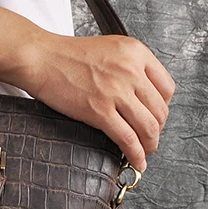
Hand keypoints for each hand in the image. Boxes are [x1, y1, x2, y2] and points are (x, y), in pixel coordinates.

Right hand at [19, 34, 175, 171]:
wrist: (40, 58)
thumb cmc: (66, 55)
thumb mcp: (109, 48)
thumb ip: (129, 66)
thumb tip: (141, 93)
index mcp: (135, 52)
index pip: (167, 87)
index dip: (163, 107)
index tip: (156, 116)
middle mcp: (131, 70)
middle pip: (160, 110)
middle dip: (157, 129)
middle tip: (150, 137)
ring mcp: (116, 91)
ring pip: (148, 127)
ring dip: (150, 144)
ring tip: (145, 151)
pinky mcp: (99, 110)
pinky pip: (127, 138)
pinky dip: (136, 154)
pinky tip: (137, 160)